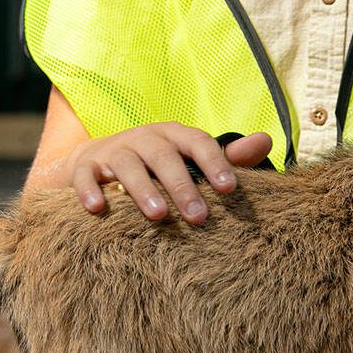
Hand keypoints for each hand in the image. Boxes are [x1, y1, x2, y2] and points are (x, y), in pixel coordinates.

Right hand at [63, 125, 271, 224]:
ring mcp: (113, 151)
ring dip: (142, 189)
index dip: (214, 163)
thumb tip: (266, 140)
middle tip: (199, 217)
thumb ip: (227, 157)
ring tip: (157, 216)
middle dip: (181, 186)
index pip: (197, 141)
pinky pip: (85, 176)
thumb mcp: (188, 159)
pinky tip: (99, 210)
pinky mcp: (85, 167)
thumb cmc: (155, 165)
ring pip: (127, 164)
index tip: (230, 189)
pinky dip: (90, 190)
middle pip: (163, 155)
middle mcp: (144, 138)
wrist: (96, 161)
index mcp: (173, 135)